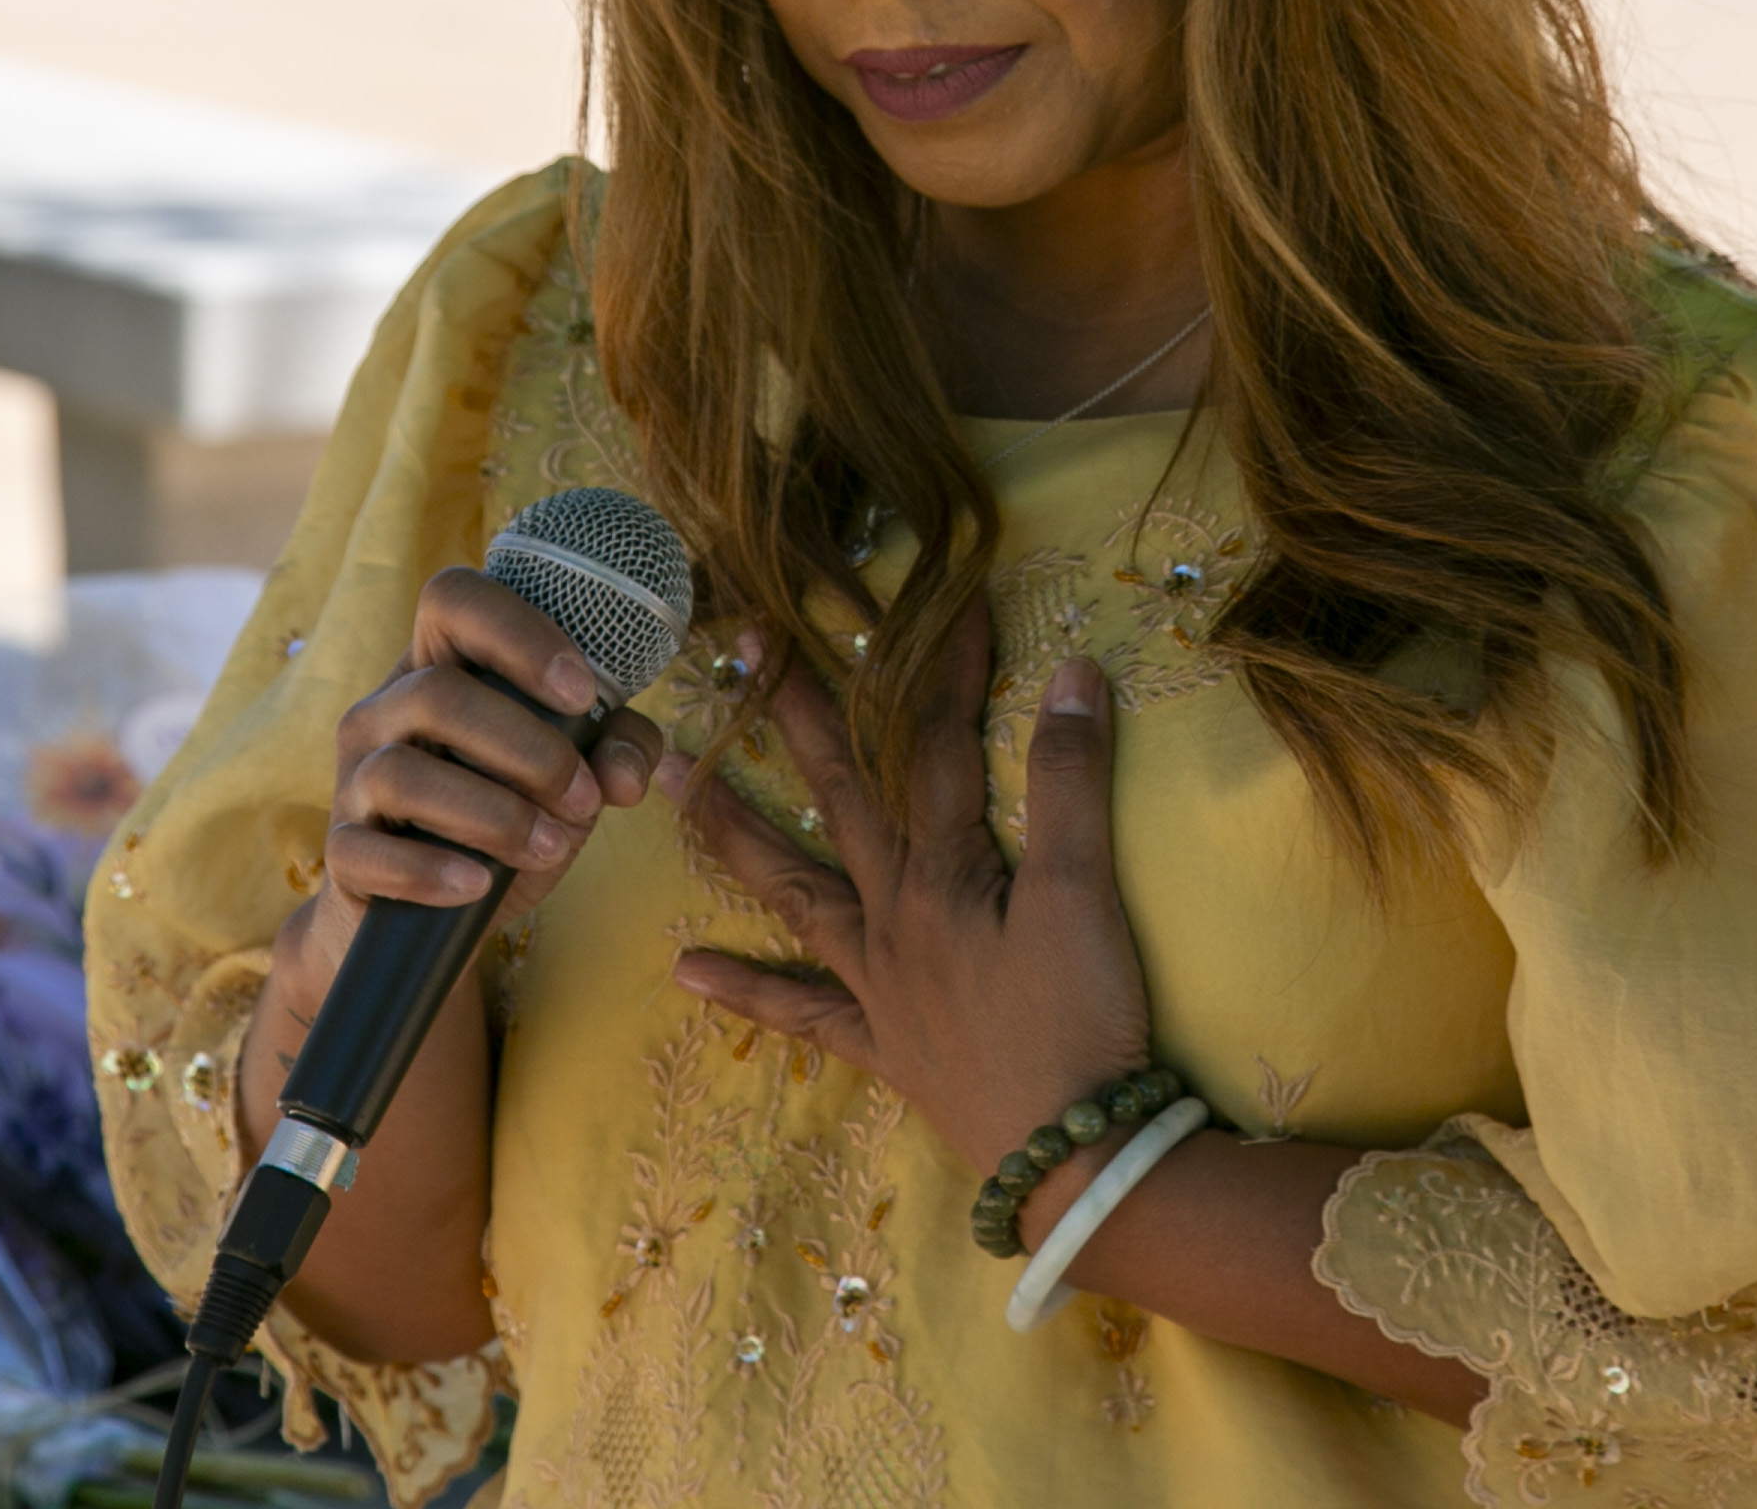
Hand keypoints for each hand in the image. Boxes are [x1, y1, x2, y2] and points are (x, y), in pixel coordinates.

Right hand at [268, 567, 669, 1028]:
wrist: (435, 913)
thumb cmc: (509, 815)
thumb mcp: (571, 777)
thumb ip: (614, 752)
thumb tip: (626, 773)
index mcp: (440, 667)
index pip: (453, 599)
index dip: (519, 633)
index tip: (581, 692)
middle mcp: (384, 711)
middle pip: (435, 692)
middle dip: (528, 748)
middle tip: (584, 798)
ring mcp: (353, 780)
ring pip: (401, 772)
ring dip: (493, 814)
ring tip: (550, 846)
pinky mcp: (343, 853)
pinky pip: (368, 853)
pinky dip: (430, 870)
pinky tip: (478, 884)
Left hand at [672, 607, 1150, 1211]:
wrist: (1073, 1155)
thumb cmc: (1082, 1022)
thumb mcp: (1086, 893)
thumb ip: (1071, 780)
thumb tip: (1070, 671)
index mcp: (943, 872)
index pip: (940, 743)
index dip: (948, 667)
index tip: (952, 600)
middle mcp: (892, 915)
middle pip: (838, 794)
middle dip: (794, 714)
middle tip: (741, 645)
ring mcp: (877, 981)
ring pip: (792, 888)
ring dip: (732, 830)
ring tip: (669, 778)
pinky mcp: (881, 1043)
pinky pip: (799, 1011)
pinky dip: (742, 988)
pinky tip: (684, 969)